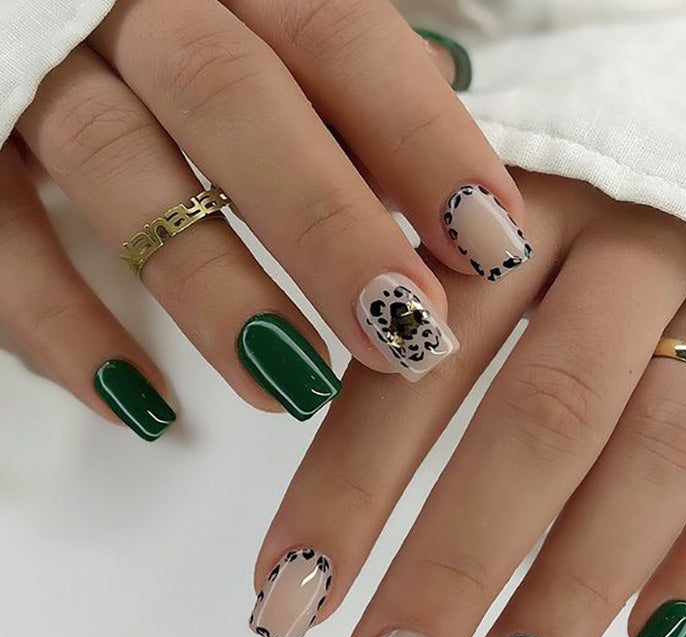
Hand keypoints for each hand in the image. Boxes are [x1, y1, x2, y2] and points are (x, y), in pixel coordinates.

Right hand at [1, 0, 522, 438]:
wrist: (44, 17)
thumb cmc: (202, 48)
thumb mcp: (280, 46)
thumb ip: (356, 107)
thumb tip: (451, 205)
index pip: (343, 40)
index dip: (423, 142)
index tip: (491, 244)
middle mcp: (138, 7)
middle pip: (234, 104)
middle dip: (328, 229)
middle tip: (405, 336)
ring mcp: (40, 71)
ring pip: (119, 169)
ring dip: (215, 294)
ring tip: (294, 388)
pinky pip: (2, 241)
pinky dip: (66, 328)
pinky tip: (144, 402)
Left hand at [249, 170, 685, 636]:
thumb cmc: (558, 205)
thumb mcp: (471, 225)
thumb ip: (408, 315)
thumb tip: (313, 433)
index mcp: (516, 215)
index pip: (419, 363)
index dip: (349, 484)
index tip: (290, 588)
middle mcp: (629, 250)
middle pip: (542, 419)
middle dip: (457, 562)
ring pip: (659, 456)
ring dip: (574, 590)